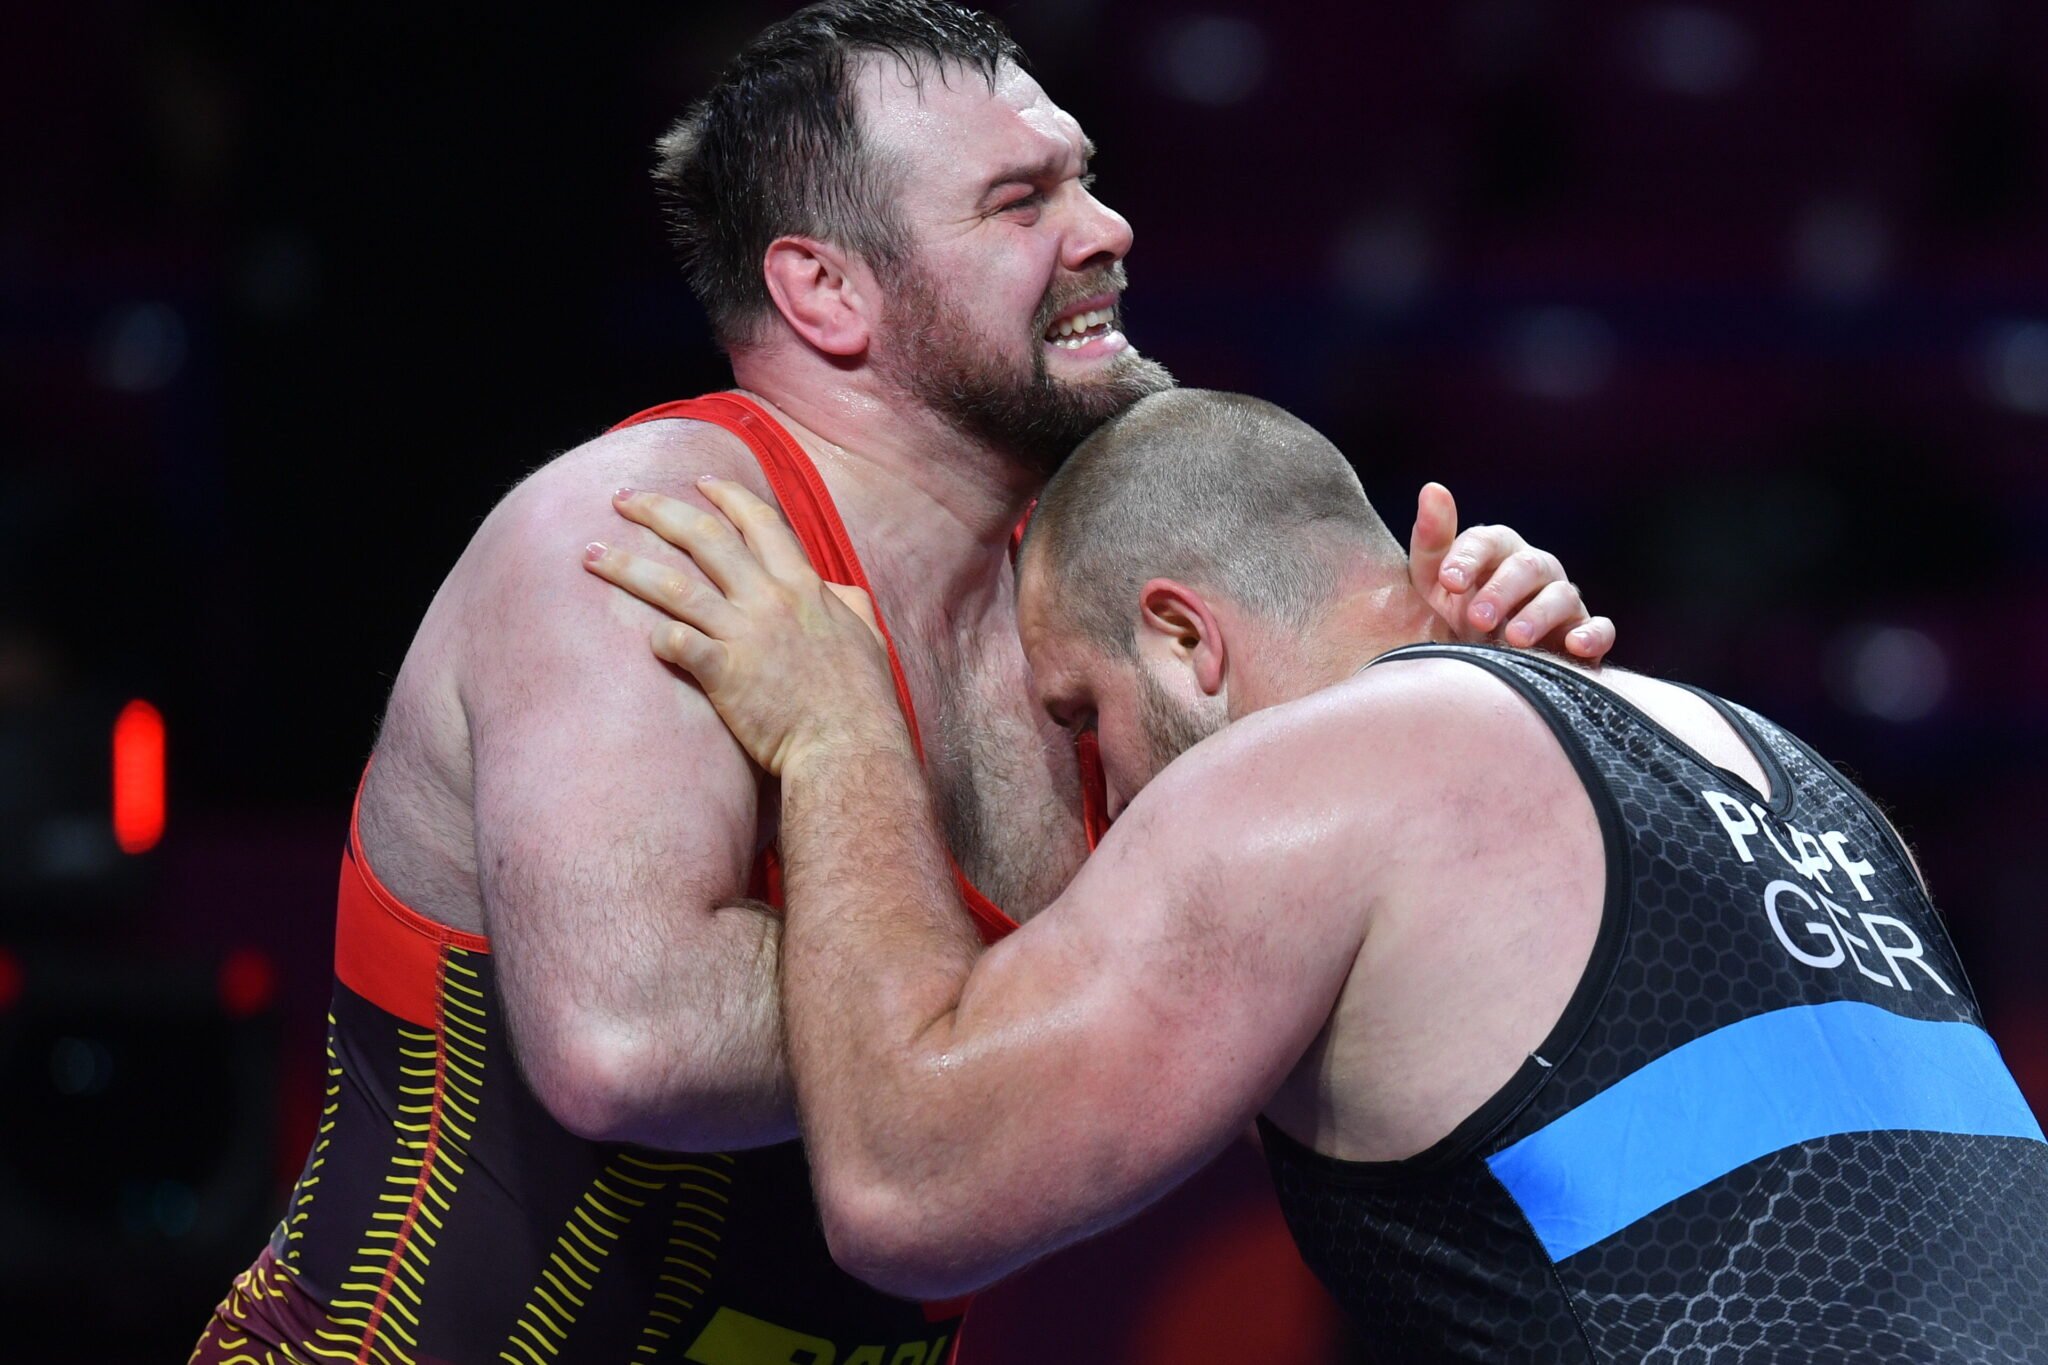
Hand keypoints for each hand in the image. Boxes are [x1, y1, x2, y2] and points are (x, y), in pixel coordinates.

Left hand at [582, 480, 899, 775]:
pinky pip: (677, 643)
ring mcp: (746, 634)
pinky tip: (639, 636)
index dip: (726, 497)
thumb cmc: (863, 698)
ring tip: (591, 555)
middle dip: (658, 510)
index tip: (698, 481)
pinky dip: (656, 636)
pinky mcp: (726, 674)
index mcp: (802, 586)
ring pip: (675, 586)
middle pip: (704, 537)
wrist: (851, 746)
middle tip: (621, 497)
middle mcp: (769, 599)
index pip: (759, 523)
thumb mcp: (868, 637)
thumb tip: (839, 590)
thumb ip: (851, 605)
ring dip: (628, 565)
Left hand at [1407, 483, 1613, 661]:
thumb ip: (1431, 541)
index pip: (1488, 541)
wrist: (1476, 664)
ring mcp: (1562, 601)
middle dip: (1502, 591)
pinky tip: (1575, 646)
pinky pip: (1599, 629)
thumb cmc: (1453, 614)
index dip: (1468, 558)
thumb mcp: (1431, 583)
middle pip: (1527, 566)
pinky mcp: (1582, 634)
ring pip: (1562, 596)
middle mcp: (1534, 570)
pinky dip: (1592, 635)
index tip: (1448, 582)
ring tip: (1513, 640)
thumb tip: (1433, 489)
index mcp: (1498, 553)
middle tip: (1477, 619)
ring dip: (1538, 616)